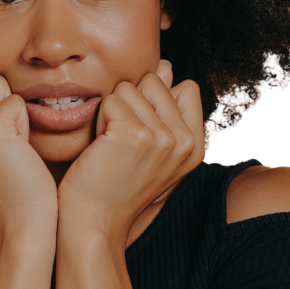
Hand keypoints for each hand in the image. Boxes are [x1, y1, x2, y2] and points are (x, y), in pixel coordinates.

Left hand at [56, 60, 204, 246]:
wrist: (93, 224)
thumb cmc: (115, 186)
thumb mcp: (150, 148)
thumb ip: (164, 106)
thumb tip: (166, 65)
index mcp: (196, 145)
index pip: (186, 87)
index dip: (155, 101)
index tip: (141, 134)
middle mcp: (185, 141)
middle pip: (154, 81)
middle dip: (130, 104)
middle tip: (121, 143)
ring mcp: (162, 138)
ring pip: (129, 88)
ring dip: (111, 112)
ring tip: (111, 147)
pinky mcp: (134, 135)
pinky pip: (110, 100)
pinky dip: (99, 120)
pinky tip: (101, 148)